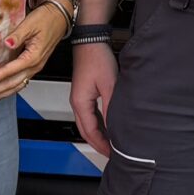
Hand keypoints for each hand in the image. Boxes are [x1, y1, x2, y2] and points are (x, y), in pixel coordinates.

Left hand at [0, 0, 69, 102]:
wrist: (59, 18)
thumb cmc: (45, 19)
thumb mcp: (30, 24)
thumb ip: (18, 35)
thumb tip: (7, 43)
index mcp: (33, 57)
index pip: (10, 71)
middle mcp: (35, 66)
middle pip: (12, 84)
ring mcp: (35, 67)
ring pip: (17, 86)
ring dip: (2, 93)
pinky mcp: (33, 66)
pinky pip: (20, 81)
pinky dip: (9, 88)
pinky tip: (1, 91)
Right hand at [69, 39, 116, 156]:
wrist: (90, 40)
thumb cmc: (96, 58)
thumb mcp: (109, 84)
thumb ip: (112, 107)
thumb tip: (116, 125)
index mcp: (81, 103)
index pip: (91, 132)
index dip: (102, 145)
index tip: (112, 154)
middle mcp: (77, 103)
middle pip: (85, 131)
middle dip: (98, 144)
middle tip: (111, 154)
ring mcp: (79, 98)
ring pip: (87, 124)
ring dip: (98, 135)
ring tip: (111, 144)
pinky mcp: (84, 93)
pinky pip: (89, 115)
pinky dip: (98, 125)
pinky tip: (108, 126)